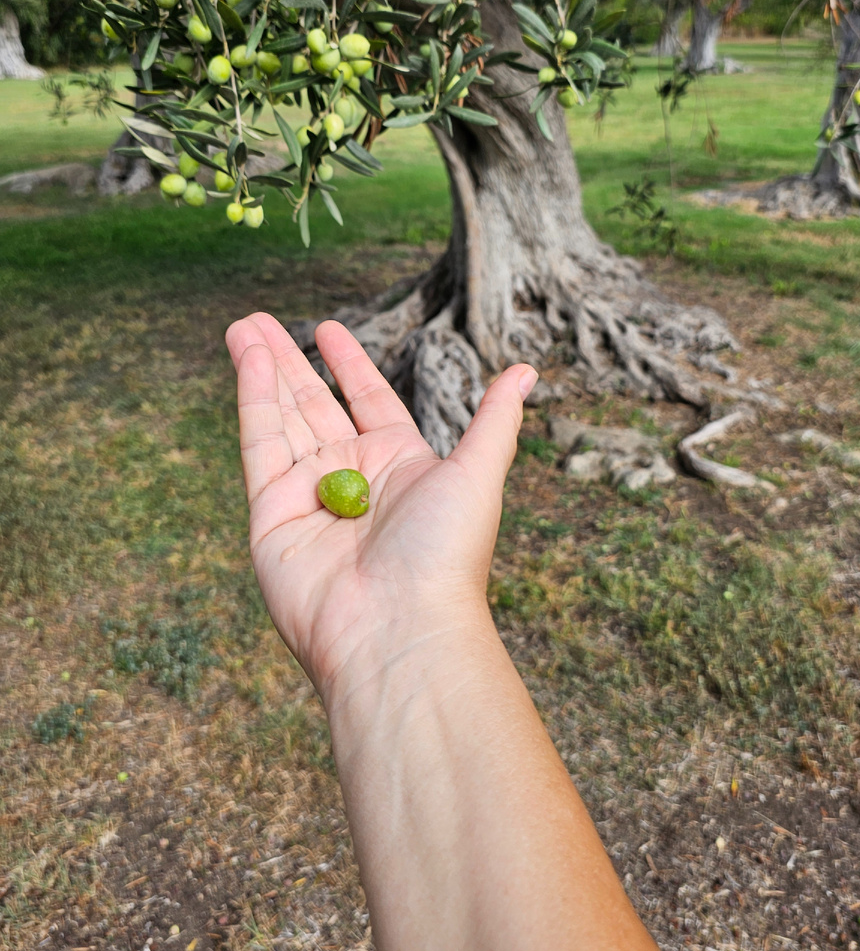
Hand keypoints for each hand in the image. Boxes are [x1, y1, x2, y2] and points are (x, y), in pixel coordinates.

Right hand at [225, 313, 537, 708]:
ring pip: (281, 418)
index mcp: (399, 465)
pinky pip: (261, 446)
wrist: (399, 630)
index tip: (326, 330)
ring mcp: (307, 497)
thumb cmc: (446, 554)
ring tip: (242, 325)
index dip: (349, 365)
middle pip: (314, 404)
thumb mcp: (478, 472)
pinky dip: (254, 401)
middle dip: (288, 360)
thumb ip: (494, 419)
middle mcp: (350, 478)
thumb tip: (526, 369)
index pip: (368, 400)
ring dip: (261, 370)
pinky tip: (248, 360)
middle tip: (259, 321)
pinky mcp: (270, 516)